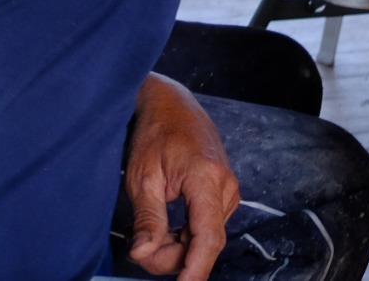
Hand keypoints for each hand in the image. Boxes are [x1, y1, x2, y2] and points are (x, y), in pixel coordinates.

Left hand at [125, 73, 237, 280]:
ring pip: (207, 238)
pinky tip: (167, 229)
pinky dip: (187, 237)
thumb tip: (143, 255)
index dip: (195, 268)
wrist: (173, 105)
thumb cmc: (155, 134)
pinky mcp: (223, 192)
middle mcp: (225, 187)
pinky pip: (208, 227)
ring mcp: (227, 189)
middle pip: (206, 242)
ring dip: (180, 248)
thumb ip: (147, 219)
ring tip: (151, 234)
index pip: (208, 237)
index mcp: (206, 179)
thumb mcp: (143, 177)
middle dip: (175, 258)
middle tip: (141, 252)